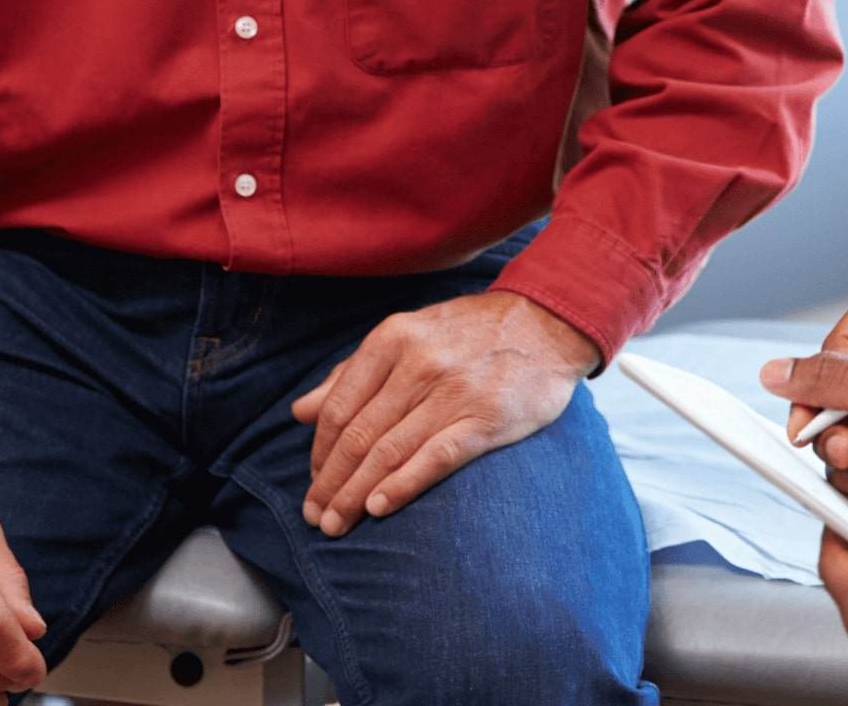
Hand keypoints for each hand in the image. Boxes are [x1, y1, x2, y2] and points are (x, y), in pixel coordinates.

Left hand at [292, 290, 599, 535]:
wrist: (547, 323)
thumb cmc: (472, 332)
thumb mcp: (410, 334)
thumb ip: (354, 372)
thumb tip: (300, 411)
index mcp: (394, 338)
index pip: (340, 406)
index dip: (319, 451)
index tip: (314, 480)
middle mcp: (419, 363)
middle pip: (359, 435)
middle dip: (331, 482)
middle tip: (316, 516)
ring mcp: (453, 392)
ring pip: (389, 452)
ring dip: (355, 495)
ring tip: (337, 523)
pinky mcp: (485, 418)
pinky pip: (434, 458)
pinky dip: (402, 486)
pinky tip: (379, 509)